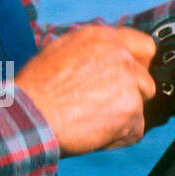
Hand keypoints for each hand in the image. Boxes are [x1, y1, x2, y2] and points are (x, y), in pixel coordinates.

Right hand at [15, 23, 156, 154]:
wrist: (29, 115)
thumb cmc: (35, 89)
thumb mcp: (60, 52)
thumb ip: (91, 52)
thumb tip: (104, 59)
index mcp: (103, 38)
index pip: (145, 47)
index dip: (138, 65)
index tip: (129, 79)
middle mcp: (120, 56)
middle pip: (145, 80)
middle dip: (129, 95)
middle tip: (101, 107)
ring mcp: (128, 83)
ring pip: (140, 106)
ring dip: (122, 117)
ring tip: (91, 121)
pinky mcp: (130, 110)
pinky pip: (135, 130)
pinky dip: (118, 137)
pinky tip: (93, 133)